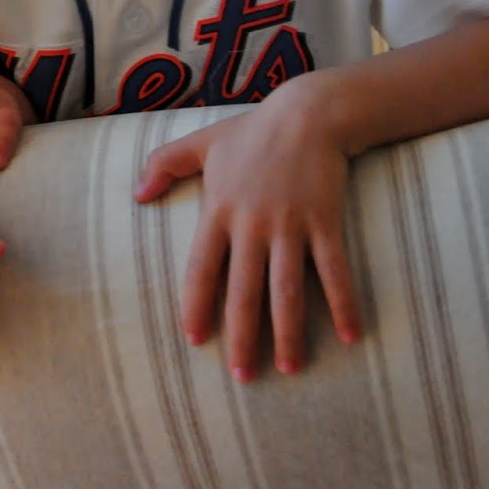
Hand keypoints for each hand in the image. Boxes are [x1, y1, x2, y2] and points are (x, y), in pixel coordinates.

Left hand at [134, 94, 361, 380]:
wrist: (308, 112)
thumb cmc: (253, 131)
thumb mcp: (202, 143)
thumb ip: (164, 165)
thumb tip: (136, 195)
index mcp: (220, 210)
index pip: (202, 268)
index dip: (197, 305)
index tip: (195, 339)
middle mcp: (252, 224)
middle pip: (244, 290)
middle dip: (243, 336)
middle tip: (243, 375)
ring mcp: (290, 225)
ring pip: (287, 289)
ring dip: (289, 332)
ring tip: (289, 368)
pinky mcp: (325, 222)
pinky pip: (334, 270)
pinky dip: (344, 303)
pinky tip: (352, 335)